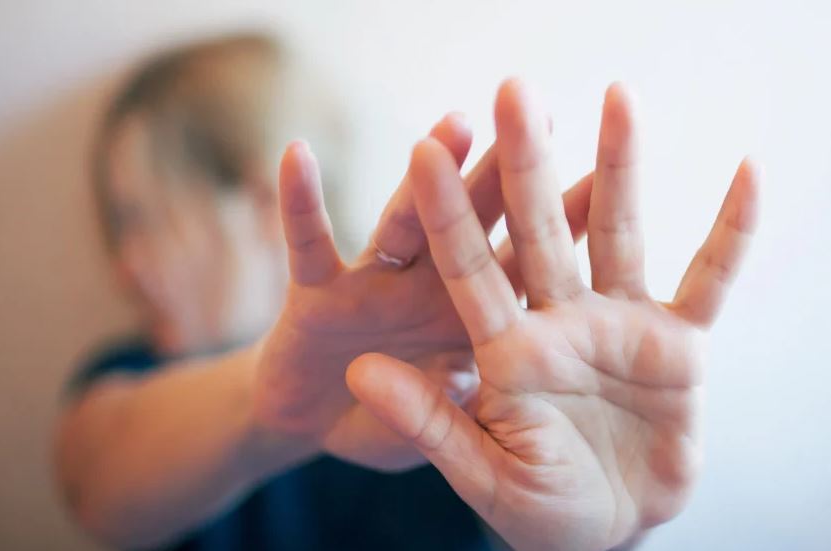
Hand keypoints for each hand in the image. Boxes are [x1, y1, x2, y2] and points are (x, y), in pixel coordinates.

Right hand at [250, 112, 594, 469]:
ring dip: (427, 177)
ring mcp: (373, 285)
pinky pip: (308, 243)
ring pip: (403, 223)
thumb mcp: (435, 431)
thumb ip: (455, 409)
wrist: (314, 428)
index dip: (559, 225)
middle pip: (473, 225)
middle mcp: (428, 289)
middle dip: (504, 174)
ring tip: (455, 127)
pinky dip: (300, 203)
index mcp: (470, 320)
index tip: (603, 175)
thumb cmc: (387, 423)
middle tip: (542, 115)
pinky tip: (296, 155)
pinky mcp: (316, 292)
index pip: (522, 265)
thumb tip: (472, 375)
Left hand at [347, 79, 758, 548]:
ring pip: (617, 233)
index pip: (467, 269)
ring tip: (618, 96)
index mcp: (503, 349)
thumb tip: (359, 373)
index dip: (447, 213)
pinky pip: (710, 279)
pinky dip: (732, 233)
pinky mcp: (676, 343)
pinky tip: (748, 174)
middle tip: (516, 90)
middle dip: (527, 162)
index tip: (424, 151)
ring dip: (619, 167)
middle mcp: (556, 321)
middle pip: (537, 230)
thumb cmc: (537, 508)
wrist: (605, 530)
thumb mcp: (480, 471)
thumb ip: (427, 421)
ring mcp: (617, 324)